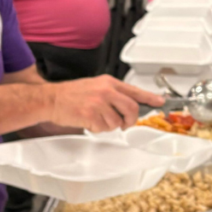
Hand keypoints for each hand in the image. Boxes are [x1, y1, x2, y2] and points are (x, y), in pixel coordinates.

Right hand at [48, 75, 164, 132]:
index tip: (160, 103)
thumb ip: (114, 94)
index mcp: (109, 82)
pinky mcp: (91, 115)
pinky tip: (89, 121)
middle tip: (124, 123)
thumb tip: (131, 104)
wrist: (51, 99)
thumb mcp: (96, 86)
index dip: (150, 98)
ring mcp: (99, 103)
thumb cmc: (72, 94)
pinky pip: (105, 128)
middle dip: (130, 120)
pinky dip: (98, 128)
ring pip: (118, 122)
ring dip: (109, 125)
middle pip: (132, 109)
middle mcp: (106, 91)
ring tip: (96, 118)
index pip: (135, 90)